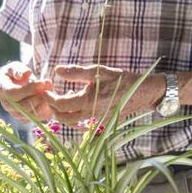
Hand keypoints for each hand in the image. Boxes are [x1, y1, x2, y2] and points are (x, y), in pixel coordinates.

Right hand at [0, 61, 53, 122]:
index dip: (29, 89)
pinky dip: (46, 109)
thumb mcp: (15, 66)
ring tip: (49, 90)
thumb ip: (19, 69)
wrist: (17, 83)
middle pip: (23, 106)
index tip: (41, 82)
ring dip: (43, 102)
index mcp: (2, 90)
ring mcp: (15, 113)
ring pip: (31, 114)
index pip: (14, 94)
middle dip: (38, 96)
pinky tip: (49, 98)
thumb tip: (26, 73)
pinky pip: (37, 118)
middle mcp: (6, 105)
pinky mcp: (25, 119)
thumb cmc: (15, 73)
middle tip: (48, 86)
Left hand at [45, 64, 163, 125]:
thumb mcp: (99, 71)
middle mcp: (91, 115)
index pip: (60, 105)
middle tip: (50, 96)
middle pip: (63, 118)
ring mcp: (97, 120)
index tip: (46, 90)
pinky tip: (77, 101)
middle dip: (53, 108)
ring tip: (63, 97)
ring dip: (63, 113)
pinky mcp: (102, 122)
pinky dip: (75, 114)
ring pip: (72, 122)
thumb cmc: (122, 79)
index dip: (50, 98)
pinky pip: (83, 121)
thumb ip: (76, 72)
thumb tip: (57, 70)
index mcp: (88, 102)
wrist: (144, 93)